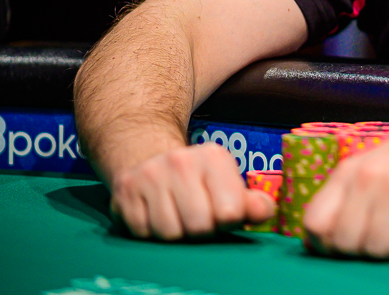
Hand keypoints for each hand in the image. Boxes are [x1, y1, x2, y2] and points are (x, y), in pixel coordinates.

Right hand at [109, 140, 273, 238]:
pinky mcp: (124, 190)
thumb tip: (264, 211)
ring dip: (175, 232)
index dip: (227, 222)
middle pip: (199, 226)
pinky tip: (154, 213)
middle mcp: (180, 161)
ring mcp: (150, 174)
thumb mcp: (227, 183)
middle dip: (201, 230)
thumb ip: (250, 202)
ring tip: (176, 215)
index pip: (229, 213)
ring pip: (169, 233)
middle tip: (197, 217)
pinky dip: (150, 231)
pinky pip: (142, 232)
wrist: (148, 156)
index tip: (222, 214)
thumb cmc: (197, 179)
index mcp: (213, 157)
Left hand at [303, 92, 388, 258]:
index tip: (349, 250)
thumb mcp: (384, 165)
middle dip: (365, 253)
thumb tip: (330, 238)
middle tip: (388, 243)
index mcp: (351, 168)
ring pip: (376, 249)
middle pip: (343, 243)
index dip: (326, 245)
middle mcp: (368, 176)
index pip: (313, 222)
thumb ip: (356, 193)